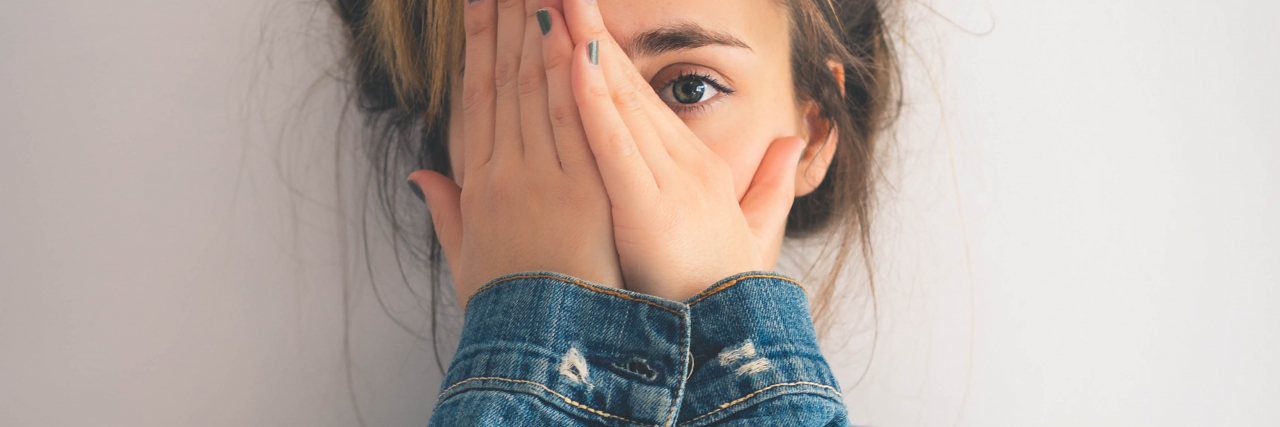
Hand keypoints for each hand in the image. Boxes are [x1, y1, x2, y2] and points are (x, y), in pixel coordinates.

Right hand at [408, 0, 622, 306]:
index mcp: (480, 185)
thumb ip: (446, 213)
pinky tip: (568, 35)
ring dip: (534, 30)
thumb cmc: (511, 308)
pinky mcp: (577, 191)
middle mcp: (504, 173)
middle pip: (503, 80)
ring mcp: (538, 178)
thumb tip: (421, 177)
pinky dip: (568, 76)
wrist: (538, 348)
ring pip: (534, 89)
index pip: (478, 98)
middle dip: (504, 19)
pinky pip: (572, 123)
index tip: (480, 4)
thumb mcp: (466, 260)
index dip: (478, 46)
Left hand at [555, 0, 808, 300]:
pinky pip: (612, 140)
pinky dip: (591, 96)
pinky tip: (573, 56)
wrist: (731, 343)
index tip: (575, 12)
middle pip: (623, 81)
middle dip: (586, 27)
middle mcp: (680, 162)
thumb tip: (797, 143)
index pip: (638, 96)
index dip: (606, 48)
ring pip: (616, 97)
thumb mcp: (753, 232)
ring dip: (581, 42)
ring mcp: (666, 179)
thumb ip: (772, 185)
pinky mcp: (647, 204)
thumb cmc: (722, 293)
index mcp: (693, 166)